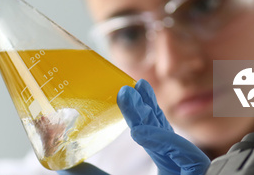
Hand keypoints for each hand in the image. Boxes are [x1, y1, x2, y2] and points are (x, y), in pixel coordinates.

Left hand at [57, 80, 209, 174]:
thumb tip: (57, 162)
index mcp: (167, 169)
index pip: (155, 134)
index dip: (145, 110)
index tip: (131, 87)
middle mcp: (180, 169)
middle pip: (163, 132)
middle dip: (146, 108)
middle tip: (128, 87)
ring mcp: (191, 173)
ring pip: (171, 140)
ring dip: (148, 118)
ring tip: (128, 98)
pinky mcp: (196, 174)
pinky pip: (185, 157)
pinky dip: (163, 141)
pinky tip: (142, 131)